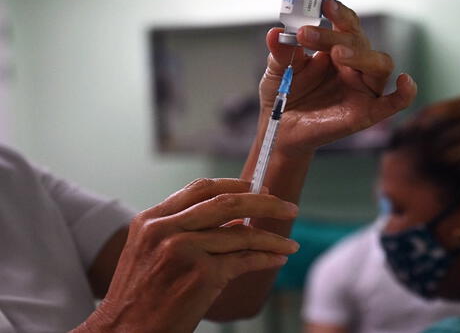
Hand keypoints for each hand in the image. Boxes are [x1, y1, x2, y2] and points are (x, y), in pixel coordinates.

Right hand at [75, 179, 298, 332]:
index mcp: (151, 219)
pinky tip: (277, 259)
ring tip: (290, 243)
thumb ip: (181, 228)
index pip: (200, 189)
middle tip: (288, 206)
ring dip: (272, 238)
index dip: (234, 185)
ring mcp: (183, 250)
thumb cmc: (140, 296)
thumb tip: (233, 219)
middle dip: (265, 202)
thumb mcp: (149, 251)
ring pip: (241, 234)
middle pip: (227, 203)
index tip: (258, 187)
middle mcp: (165, 229)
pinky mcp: (201, 274)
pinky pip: (244, 260)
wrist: (126, 331)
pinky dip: (266, 259)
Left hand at [259, 0, 416, 155]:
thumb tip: (276, 33)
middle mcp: (354, 66)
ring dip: (361, 55)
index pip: (346, 25)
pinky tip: (405, 81)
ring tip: (337, 52)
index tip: (323, 4)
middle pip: (359, 42)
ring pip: (379, 64)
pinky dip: (405, 93)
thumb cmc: (283, 95)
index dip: (339, 13)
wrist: (281, 130)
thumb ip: (281, 52)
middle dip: (335, 34)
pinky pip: (394, 103)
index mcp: (335, 49)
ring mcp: (362, 88)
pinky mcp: (368, 113)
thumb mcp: (277, 70)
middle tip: (307, 34)